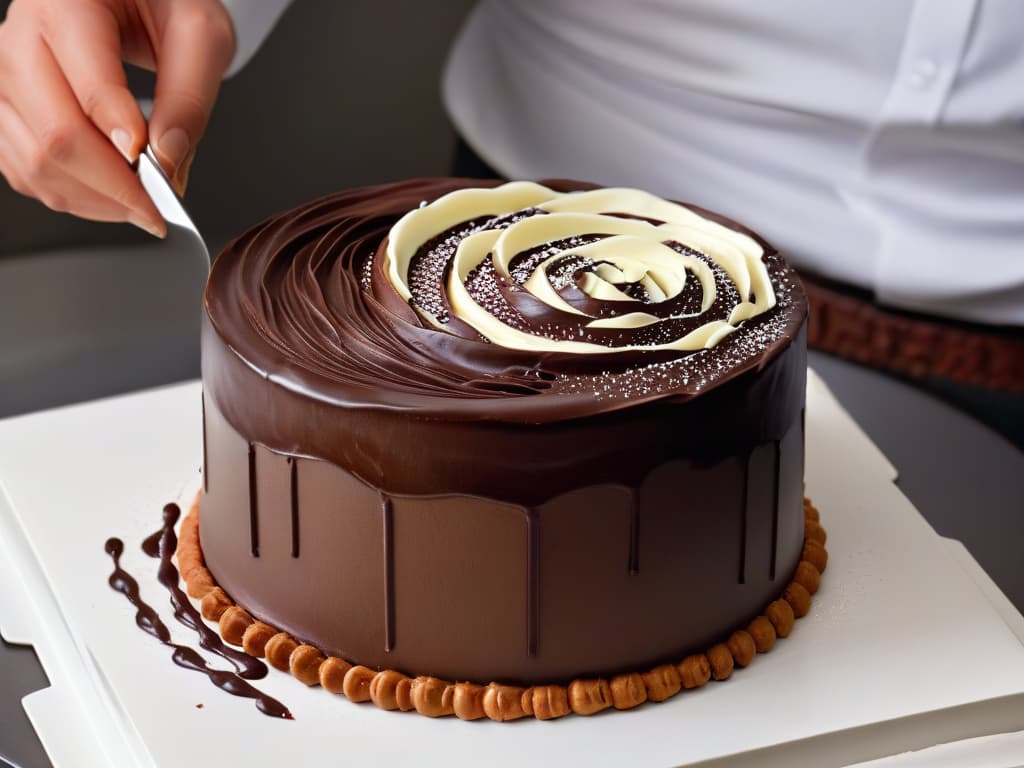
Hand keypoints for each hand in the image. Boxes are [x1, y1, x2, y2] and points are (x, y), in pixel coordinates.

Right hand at [0, 0, 235, 236]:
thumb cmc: (165, 4)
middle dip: (115, 187)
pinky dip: (71, 196)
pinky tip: (110, 197)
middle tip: (159, 210)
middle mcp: (20, 36)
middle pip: (56, 135)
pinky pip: (25, 170)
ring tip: (141, 206)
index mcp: (66, 3)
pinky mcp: (5, 108)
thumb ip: (190, 97)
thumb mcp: (201, 35)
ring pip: (35, 161)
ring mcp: (4, 75)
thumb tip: (168, 159)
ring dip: (94, 200)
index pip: (89, 88)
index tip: (162, 179)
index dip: (126, 146)